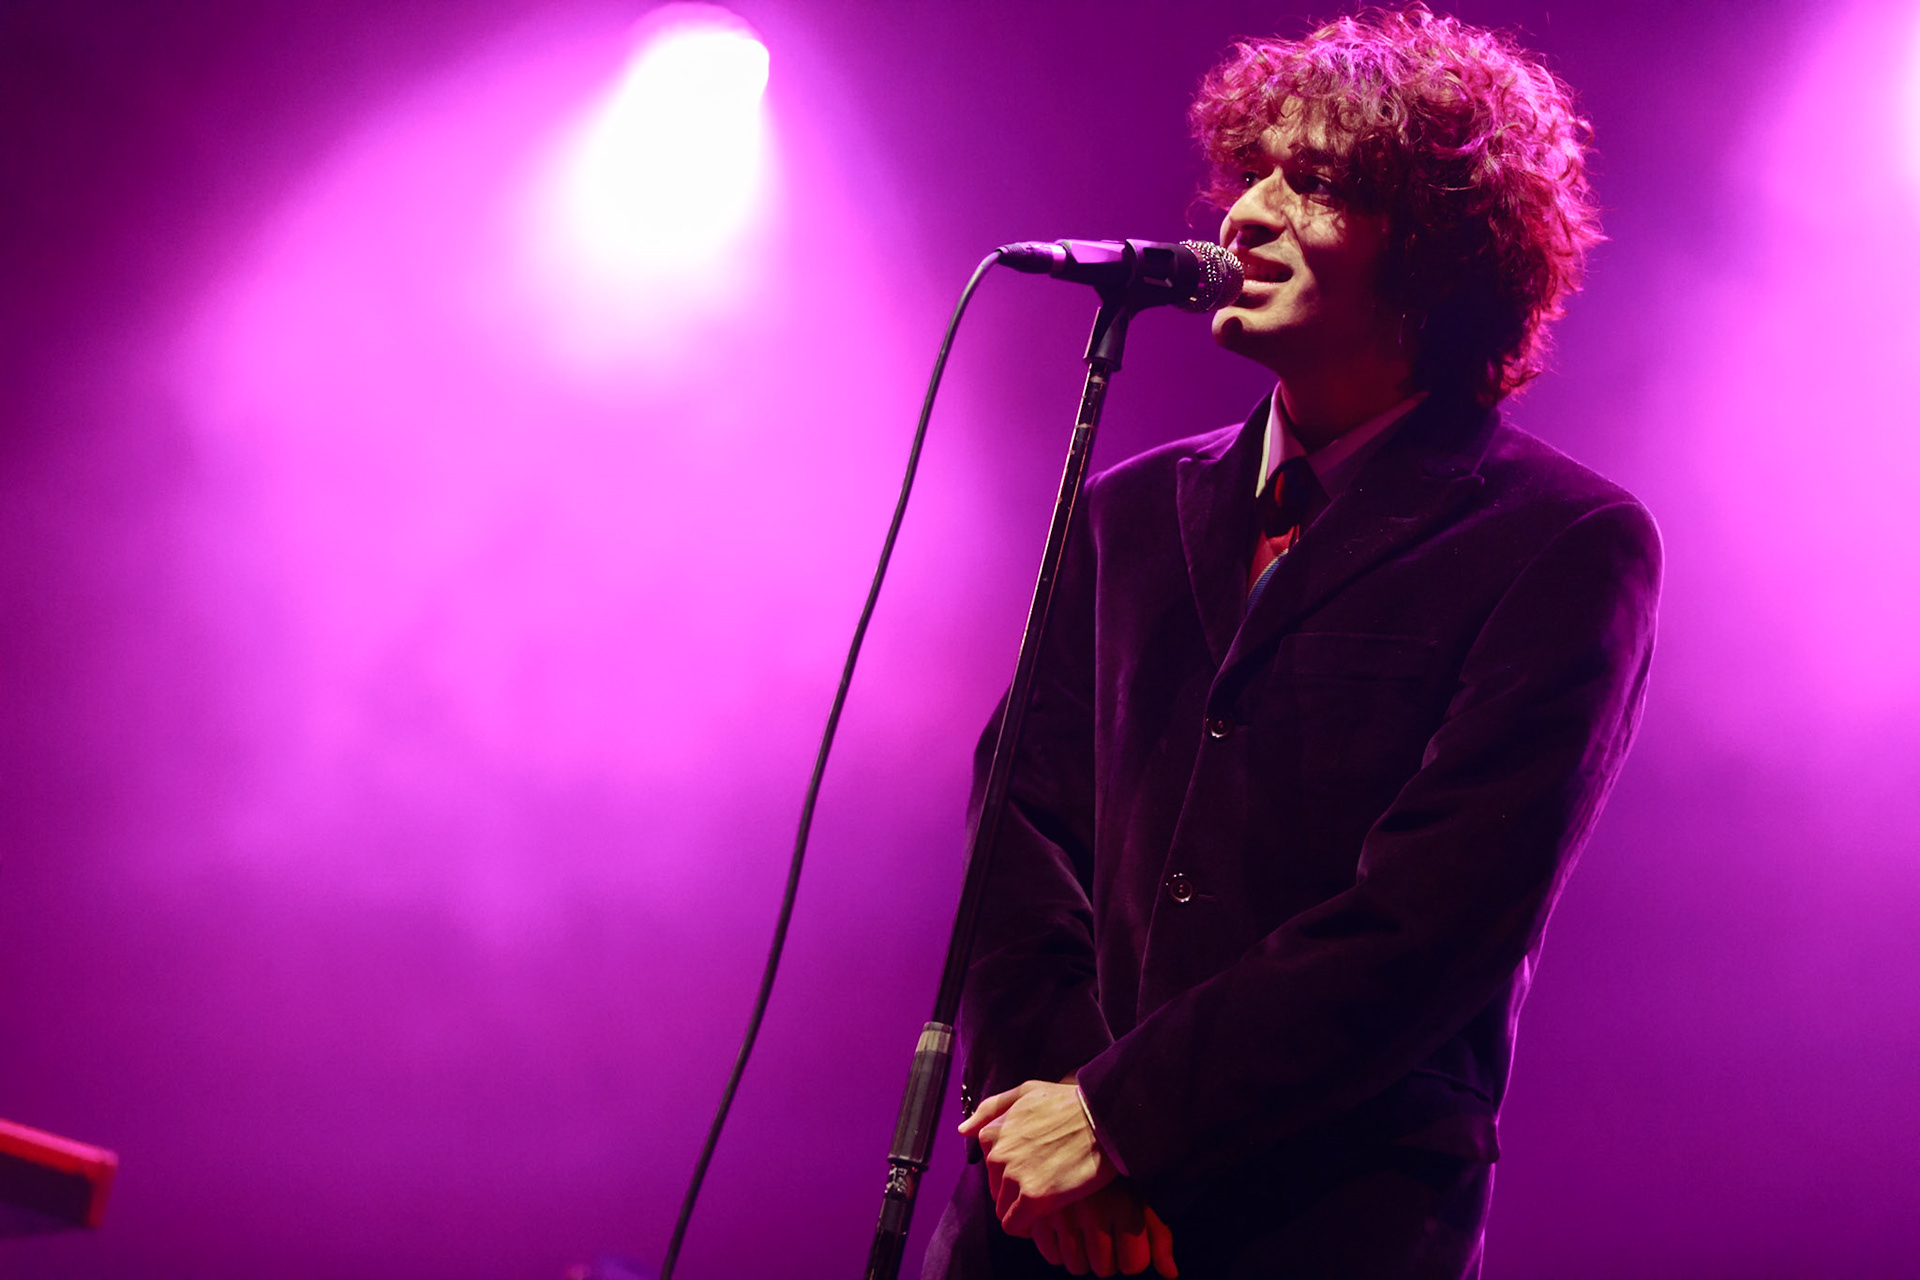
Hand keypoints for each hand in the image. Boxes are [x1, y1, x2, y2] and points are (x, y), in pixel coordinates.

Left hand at [958, 1079, 1116, 1234]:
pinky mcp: (1033, 1197)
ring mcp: (1014, 1176)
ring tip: (1051, 1202)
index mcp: (994, 1132)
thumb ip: (993, 1109)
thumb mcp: (1027, 1092)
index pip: (991, 1168)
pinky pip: (1015, 1225)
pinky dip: (1026, 1227)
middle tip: (1047, 1186)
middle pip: (997, 1190)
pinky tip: (1046, 1219)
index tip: (1034, 1172)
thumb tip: (963, 1130)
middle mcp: (998, 1154)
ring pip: (1005, 1209)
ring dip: (1023, 1210)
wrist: (1106, 1117)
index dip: (1012, 1174)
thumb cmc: (1071, 1103)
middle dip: (1017, 1192)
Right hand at [1031, 1178, 1177, 1276]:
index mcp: (1125, 1203)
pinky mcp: (1034, 1210)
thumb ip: (1158, 1236)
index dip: (1132, 1257)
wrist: (1073, 1127)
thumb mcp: (1139, 1194)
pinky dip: (1055, 1248)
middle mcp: (1094, 1209)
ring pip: (1075, 1265)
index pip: (1134, 1264)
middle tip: (1103, 1232)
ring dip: (1080, 1255)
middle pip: (1104, 1269)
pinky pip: (1049, 1254)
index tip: (1127, 1239)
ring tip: (1083, 1229)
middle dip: (1105, 1257)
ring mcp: (1062, 1210)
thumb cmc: (1112, 1168)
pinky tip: (1062, 1228)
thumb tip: (1171, 1274)